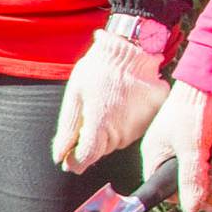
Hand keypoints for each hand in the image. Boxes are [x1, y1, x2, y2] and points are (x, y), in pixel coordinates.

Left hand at [50, 25, 171, 176]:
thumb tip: (59, 157)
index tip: (68, 158)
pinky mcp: (152, 118)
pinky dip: (125, 122)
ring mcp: (139, 126)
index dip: (74, 161)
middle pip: (101, 151)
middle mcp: (121, 132)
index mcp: (100, 127)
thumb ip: (67, 130)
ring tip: (105, 104)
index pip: (86, 158)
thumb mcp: (75, 96)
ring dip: (108, 131)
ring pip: (117, 141)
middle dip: (90, 141)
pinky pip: (134, 129)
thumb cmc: (99, 69)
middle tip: (88, 116)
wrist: (131, 50)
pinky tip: (120, 103)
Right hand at [142, 80, 211, 211]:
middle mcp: (170, 153)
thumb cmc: (194, 109)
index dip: (183, 197)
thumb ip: (191, 180)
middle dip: (206, 191)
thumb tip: (191, 211)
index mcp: (156, 154)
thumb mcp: (192, 148)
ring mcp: (189, 147)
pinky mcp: (207, 141)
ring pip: (204, 175)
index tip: (200, 201)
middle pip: (186, 185)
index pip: (164, 189)